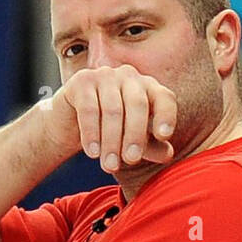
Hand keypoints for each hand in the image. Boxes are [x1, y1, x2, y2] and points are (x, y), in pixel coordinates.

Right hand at [41, 65, 177, 173]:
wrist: (73, 122)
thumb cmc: (113, 131)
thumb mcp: (135, 142)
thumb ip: (153, 148)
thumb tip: (168, 154)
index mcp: (149, 89)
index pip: (164, 98)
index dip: (166, 115)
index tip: (164, 136)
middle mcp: (130, 76)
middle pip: (137, 105)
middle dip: (135, 135)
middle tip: (131, 161)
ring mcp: (105, 75)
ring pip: (113, 110)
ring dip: (111, 141)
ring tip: (110, 166)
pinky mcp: (82, 81)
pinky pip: (89, 109)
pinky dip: (91, 133)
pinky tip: (92, 152)